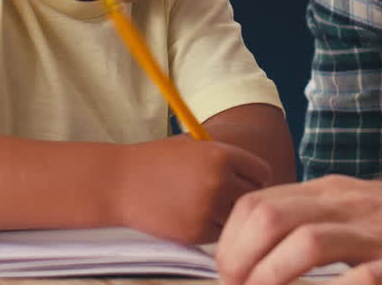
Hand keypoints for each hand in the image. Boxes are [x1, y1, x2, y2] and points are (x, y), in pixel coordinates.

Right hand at [117, 137, 270, 243]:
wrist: (119, 182)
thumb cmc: (157, 161)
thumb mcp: (194, 147)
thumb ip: (226, 159)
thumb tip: (260, 177)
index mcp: (221, 154)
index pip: (261, 172)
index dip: (253, 177)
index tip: (243, 181)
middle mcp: (219, 180)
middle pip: (253, 196)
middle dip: (242, 196)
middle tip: (225, 196)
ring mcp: (207, 208)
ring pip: (237, 218)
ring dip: (228, 215)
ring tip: (207, 206)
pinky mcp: (195, 232)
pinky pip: (219, 234)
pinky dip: (212, 228)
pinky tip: (195, 216)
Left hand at [216, 175, 381, 284]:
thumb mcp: (368, 210)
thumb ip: (321, 221)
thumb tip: (262, 251)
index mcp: (338, 194)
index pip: (260, 202)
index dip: (230, 242)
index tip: (227, 276)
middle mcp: (355, 207)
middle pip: (271, 217)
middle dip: (239, 262)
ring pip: (306, 244)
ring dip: (271, 279)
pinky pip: (360, 283)